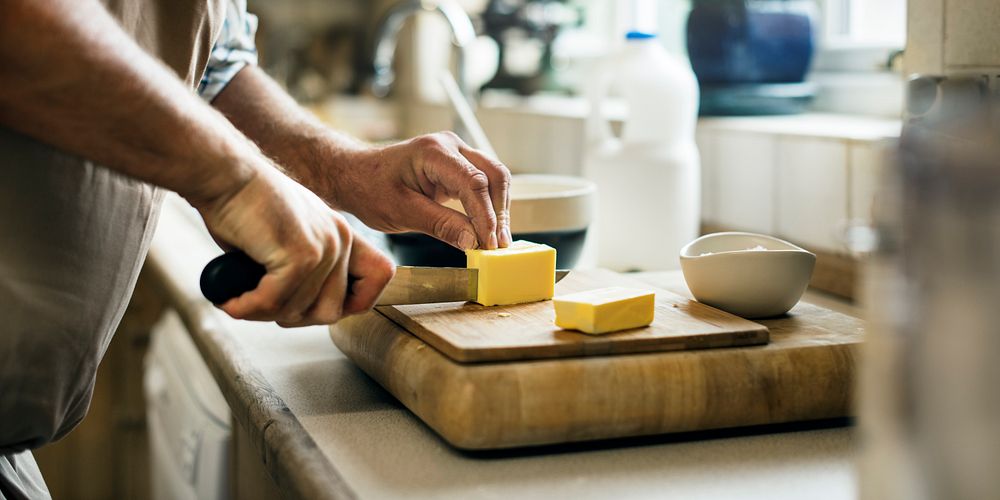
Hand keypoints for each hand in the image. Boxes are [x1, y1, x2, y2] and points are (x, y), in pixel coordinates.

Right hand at [192, 166, 394, 325]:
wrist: (225, 175)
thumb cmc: (244, 207)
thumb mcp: (286, 240)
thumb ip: (303, 271)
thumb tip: (297, 311)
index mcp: (342, 235)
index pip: (379, 276)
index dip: (352, 302)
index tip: (310, 307)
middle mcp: (341, 240)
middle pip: (331, 311)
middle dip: (291, 317)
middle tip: (260, 307)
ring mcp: (324, 248)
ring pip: (299, 311)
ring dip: (263, 313)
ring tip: (238, 299)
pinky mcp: (300, 255)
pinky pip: (275, 302)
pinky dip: (248, 307)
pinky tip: (230, 299)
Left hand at [327, 131, 511, 249]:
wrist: (355, 175)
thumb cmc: (371, 189)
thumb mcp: (401, 212)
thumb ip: (440, 225)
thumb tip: (474, 242)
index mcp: (434, 152)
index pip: (474, 183)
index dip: (486, 215)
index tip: (489, 243)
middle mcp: (450, 146)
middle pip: (494, 175)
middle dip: (500, 212)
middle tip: (499, 245)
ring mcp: (457, 153)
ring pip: (494, 178)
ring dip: (499, 210)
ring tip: (497, 242)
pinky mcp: (458, 166)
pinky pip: (483, 184)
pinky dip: (489, 206)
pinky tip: (488, 230)